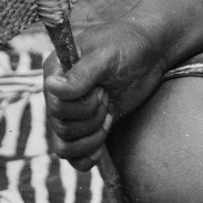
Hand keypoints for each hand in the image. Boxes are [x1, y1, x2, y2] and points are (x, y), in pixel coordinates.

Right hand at [43, 17, 175, 168]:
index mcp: (55, 72)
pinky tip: (100, 147)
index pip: (54, 105)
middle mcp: (58, 94)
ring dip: (91, 137)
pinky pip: (73, 157)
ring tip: (108, 115)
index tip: (101, 87)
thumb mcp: (105, 56)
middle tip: (107, 97)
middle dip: (91, 118)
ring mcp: (72, 112)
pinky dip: (85, 157)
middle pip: (61, 127)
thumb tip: (52, 87)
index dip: (81, 104)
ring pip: (64, 146)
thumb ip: (80, 75)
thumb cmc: (127, 45)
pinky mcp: (87, 127)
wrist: (150, 52)